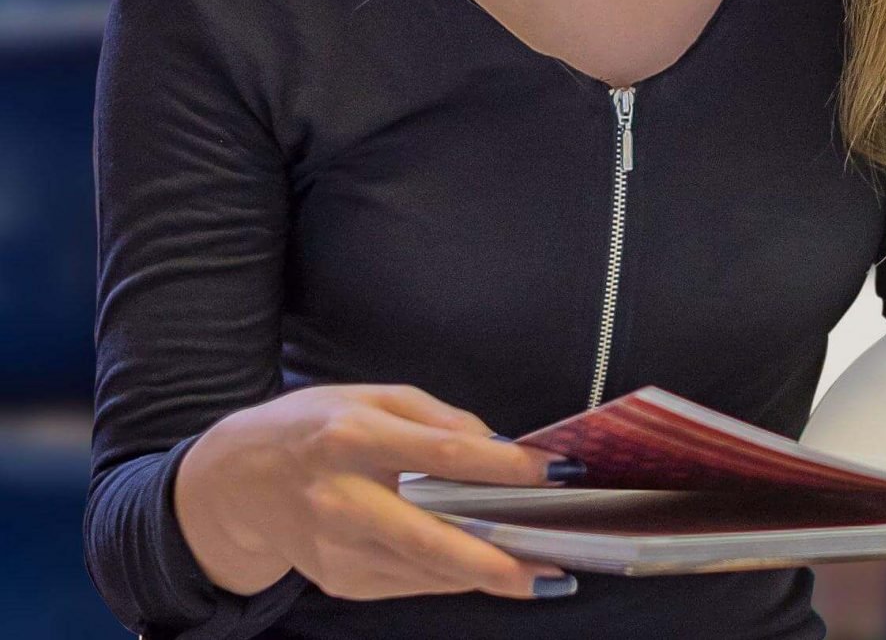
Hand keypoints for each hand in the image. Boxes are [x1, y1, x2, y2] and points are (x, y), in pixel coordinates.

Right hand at [172, 384, 580, 602]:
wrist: (233, 483)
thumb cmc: (314, 428)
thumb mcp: (373, 397)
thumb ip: (439, 419)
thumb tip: (502, 450)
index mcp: (352, 437)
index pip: (444, 454)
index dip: (506, 468)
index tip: (558, 473)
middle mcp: (340, 499)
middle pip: (429, 538)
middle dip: (494, 561)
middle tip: (551, 570)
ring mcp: (335, 550)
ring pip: (425, 571)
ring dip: (486, 577)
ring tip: (541, 575)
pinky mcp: (338, 580)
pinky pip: (410, 581)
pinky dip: (451, 577)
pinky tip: (486, 571)